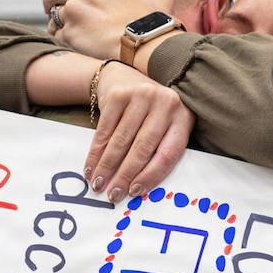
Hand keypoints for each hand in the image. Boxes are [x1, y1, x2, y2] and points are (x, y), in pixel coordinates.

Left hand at [43, 0, 179, 60]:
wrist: (145, 46)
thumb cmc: (153, 22)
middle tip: (50, 4)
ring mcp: (74, 13)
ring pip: (54, 14)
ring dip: (55, 20)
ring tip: (58, 28)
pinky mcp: (70, 34)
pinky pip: (58, 35)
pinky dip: (60, 37)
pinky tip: (67, 43)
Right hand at [87, 60, 191, 202]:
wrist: (124, 77)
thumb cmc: (148, 112)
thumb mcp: (164, 126)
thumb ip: (159, 150)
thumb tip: (139, 189)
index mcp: (182, 117)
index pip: (168, 154)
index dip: (151, 176)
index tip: (135, 192)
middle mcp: (164, 103)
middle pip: (143, 148)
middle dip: (125, 175)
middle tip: (113, 195)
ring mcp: (140, 96)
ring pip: (121, 141)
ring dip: (107, 167)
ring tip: (98, 185)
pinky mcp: (118, 95)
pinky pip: (105, 131)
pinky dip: (95, 153)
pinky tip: (90, 168)